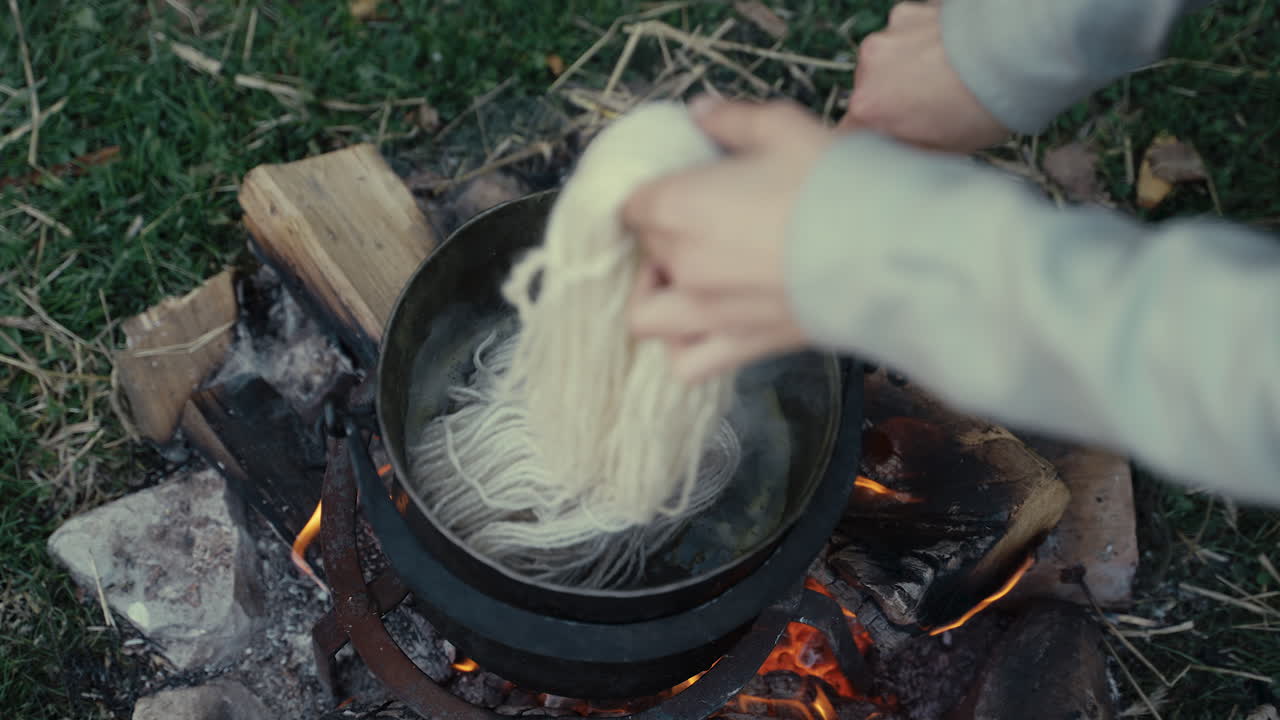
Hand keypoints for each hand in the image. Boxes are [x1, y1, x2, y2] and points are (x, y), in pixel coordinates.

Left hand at [621, 97, 833, 382]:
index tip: (678, 188)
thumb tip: (698, 111)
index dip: (651, 195)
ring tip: (687, 281)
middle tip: (704, 222)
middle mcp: (681, 263)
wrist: (888, 250)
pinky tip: (704, 329)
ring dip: (656, 297)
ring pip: (646, 315)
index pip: (631, 205)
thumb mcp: (782, 127)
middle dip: (664, 237)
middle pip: (647, 252)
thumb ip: (730, 119)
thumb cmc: (835, 181)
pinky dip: (683, 350)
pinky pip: (686, 364)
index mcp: (678, 205)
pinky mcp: (739, 347)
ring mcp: (706, 312)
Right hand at [840, 1, 1009, 151]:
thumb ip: (907, 150)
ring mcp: (891, 32)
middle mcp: (870, 65)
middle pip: (871, 92)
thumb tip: (899, 153)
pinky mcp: (912, 10)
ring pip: (890, 60)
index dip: (872, 141)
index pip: (851, 134)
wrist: (1019, 52)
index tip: (892, 145)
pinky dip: (924, 43)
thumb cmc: (984, 105)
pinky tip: (953, 55)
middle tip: (932, 111)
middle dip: (894, 101)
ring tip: (949, 78)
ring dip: (909, 69)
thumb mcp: (942, 152)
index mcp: (869, 107)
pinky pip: (910, 33)